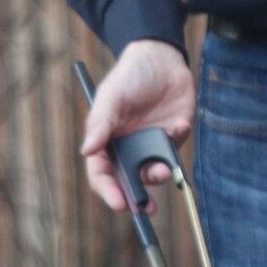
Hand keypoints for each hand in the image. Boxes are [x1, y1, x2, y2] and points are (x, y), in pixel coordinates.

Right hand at [78, 36, 194, 210]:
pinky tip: (179, 124)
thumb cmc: (129, 76)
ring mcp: (151, 144)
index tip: (119, 203)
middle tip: (146, 209)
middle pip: (129, 181)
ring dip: (159, 174)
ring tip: (164, 169)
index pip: (103, 174)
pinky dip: (177, 141)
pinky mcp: (173, 135)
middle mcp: (128, 148)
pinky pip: (176, 149)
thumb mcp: (112, 96)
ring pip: (154, 171)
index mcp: (107, 142)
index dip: (109, 191)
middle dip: (137, 198)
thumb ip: (101, 122)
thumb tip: (87, 151)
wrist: (161, 57)